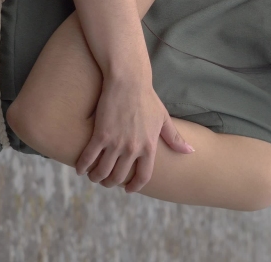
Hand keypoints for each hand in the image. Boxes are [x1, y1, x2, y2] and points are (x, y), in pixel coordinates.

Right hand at [74, 73, 194, 192]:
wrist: (128, 81)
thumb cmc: (147, 98)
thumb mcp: (163, 118)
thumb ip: (174, 138)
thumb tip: (190, 151)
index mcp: (149, 147)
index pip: (143, 176)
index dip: (135, 186)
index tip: (128, 188)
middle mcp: (133, 149)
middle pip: (119, 177)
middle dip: (111, 183)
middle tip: (106, 181)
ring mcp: (116, 143)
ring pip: (102, 172)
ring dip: (96, 177)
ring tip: (93, 176)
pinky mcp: (100, 135)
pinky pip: (88, 158)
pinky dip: (82, 167)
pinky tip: (80, 169)